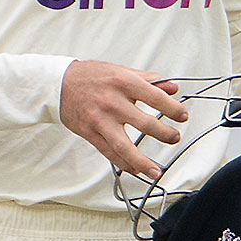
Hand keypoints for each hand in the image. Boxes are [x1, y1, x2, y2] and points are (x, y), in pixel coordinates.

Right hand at [58, 60, 187, 178]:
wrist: (58, 84)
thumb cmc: (90, 76)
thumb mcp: (120, 70)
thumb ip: (148, 80)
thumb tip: (172, 87)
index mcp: (123, 82)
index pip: (156, 98)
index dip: (173, 109)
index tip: (182, 116)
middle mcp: (112, 102)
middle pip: (145, 124)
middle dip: (165, 134)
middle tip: (174, 137)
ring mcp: (100, 120)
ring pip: (125, 146)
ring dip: (143, 161)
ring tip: (156, 170)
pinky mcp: (90, 133)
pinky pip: (109, 153)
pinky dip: (124, 163)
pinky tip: (135, 169)